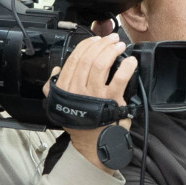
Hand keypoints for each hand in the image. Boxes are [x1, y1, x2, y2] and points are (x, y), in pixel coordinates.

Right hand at [49, 34, 136, 167]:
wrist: (94, 145)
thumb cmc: (81, 124)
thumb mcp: (60, 105)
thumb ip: (54, 87)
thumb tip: (56, 70)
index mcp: (65, 87)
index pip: (75, 59)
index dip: (87, 45)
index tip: (96, 39)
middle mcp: (78, 90)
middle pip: (89, 58)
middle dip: (101, 44)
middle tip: (111, 39)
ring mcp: (95, 95)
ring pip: (101, 64)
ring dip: (112, 51)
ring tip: (119, 46)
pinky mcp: (112, 100)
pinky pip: (119, 78)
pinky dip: (127, 67)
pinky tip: (131, 61)